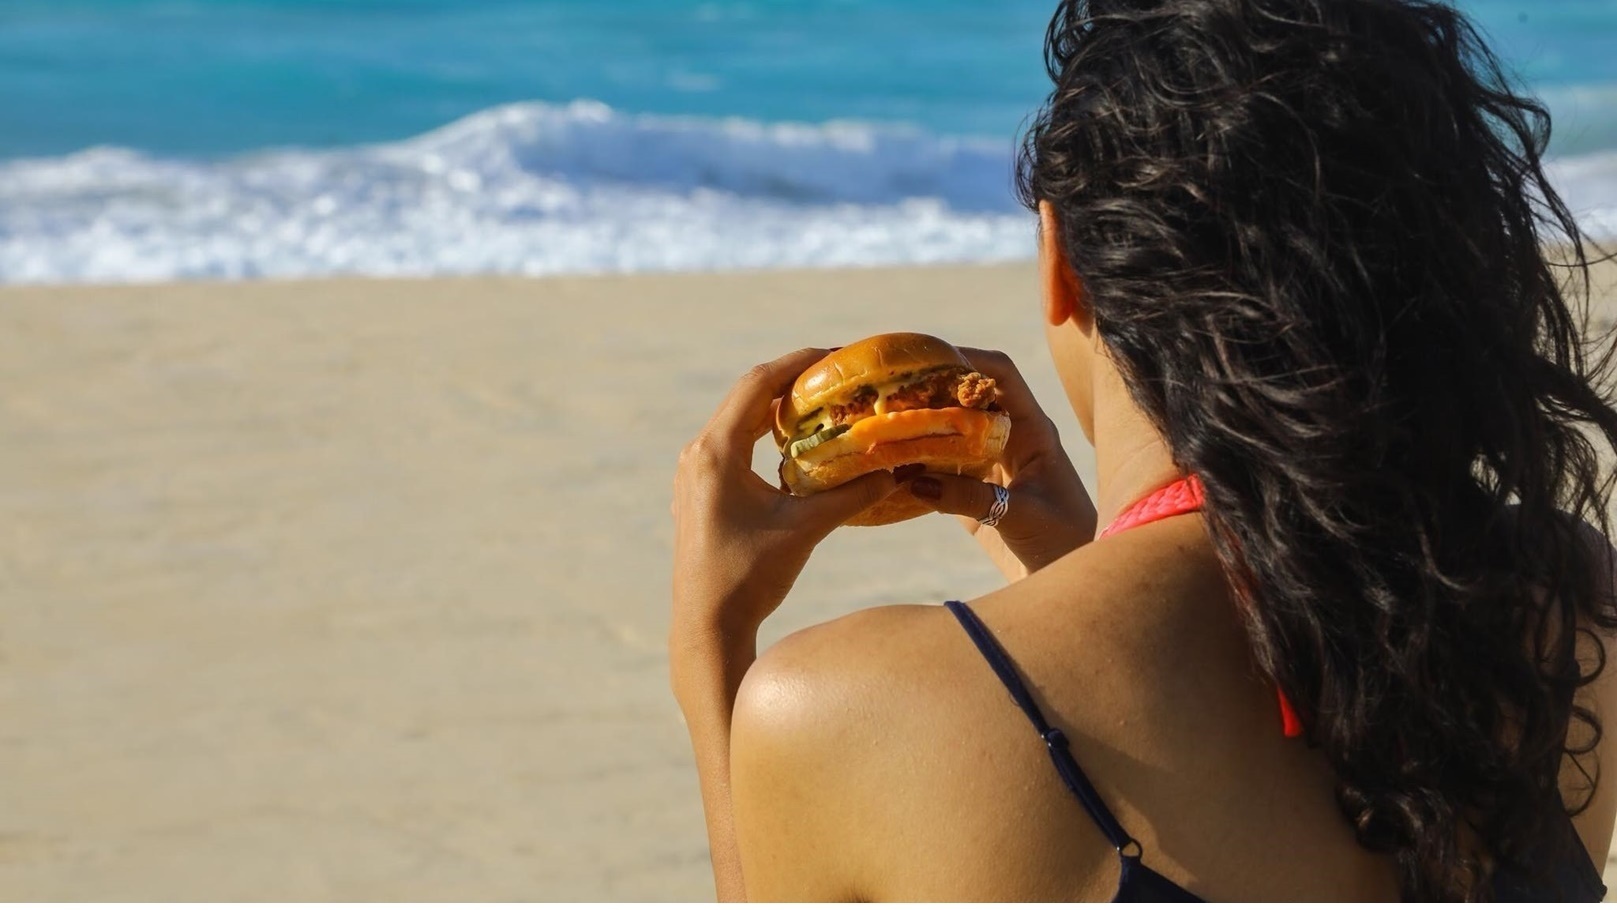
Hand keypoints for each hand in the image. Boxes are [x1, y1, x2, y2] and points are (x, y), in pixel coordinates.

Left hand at [671, 348, 899, 642]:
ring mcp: (695, 472)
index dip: (800, 363)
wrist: (707, 626)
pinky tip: (797, 443)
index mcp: (717, 453)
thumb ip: (851, 496)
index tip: (838, 356)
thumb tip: (896, 471)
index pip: (759, 385)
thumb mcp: (805, 530)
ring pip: (739, 419)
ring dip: (778, 407)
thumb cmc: (750, 577)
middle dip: (793, 381)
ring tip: (823, 401)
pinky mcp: (700, 490)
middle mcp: (699, 454)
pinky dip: (765, 433)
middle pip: (748, 396)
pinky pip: (733, 443)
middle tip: (838, 375)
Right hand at [906, 348, 1095, 579]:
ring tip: (876, 419)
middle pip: (966, 397)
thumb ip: (972, 498)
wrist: (1071, 578)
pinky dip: (913, 464)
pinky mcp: (972, 493)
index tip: (925, 357)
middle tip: (885, 386)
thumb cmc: (1065, 540)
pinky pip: (938, 469)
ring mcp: (988, 464)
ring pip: (948, 430)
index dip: (966, 359)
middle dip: (929, 387)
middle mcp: (1008, 437)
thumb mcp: (1022, 516)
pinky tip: (884, 465)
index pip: (1001, 375)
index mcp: (1032, 429)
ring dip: (916, 424)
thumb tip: (914, 481)